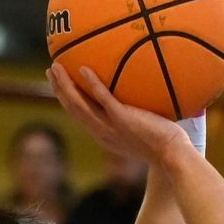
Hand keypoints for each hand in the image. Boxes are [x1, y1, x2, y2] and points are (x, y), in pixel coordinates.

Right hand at [47, 64, 189, 165]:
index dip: (66, 99)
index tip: (59, 84)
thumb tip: (138, 97)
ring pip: (79, 105)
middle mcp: (102, 133)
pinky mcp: (122, 119)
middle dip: (59, 89)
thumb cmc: (164, 144)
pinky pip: (103, 98)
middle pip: (73, 109)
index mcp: (104, 136)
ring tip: (57, 67)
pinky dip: (92, 84)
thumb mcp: (142, 131)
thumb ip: (134, 117)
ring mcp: (110, 127)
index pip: (79, 116)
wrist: (173, 156)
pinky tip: (84, 68)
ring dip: (65, 85)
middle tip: (51, 70)